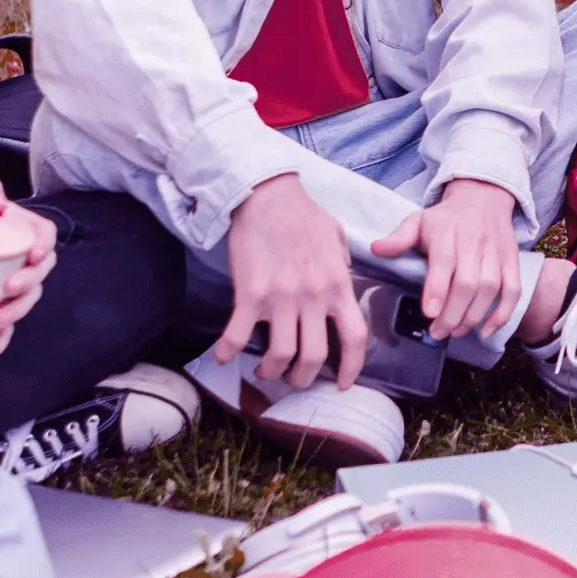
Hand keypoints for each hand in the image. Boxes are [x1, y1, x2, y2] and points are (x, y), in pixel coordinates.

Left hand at [0, 177, 59, 357]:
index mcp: (20, 229)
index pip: (45, 235)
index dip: (44, 245)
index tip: (33, 254)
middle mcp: (18, 259)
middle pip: (38, 273)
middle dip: (30, 284)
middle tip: (10, 288)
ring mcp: (6, 286)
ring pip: (23, 302)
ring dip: (17, 313)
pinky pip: (2, 330)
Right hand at [218, 174, 365, 387]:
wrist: (266, 194)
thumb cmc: (301, 212)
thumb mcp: (336, 236)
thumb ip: (343, 263)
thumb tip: (345, 276)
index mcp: (338, 284)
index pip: (355, 337)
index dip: (351, 368)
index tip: (341, 383)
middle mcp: (313, 297)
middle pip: (314, 357)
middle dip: (303, 377)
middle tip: (293, 378)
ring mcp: (281, 298)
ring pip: (280, 354)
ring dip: (271, 371)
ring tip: (265, 370)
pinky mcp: (249, 294)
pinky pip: (238, 335)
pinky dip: (227, 352)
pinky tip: (221, 357)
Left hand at [373, 178, 521, 342]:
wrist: (483, 197)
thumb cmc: (446, 218)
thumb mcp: (418, 221)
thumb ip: (399, 238)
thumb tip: (376, 249)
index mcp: (446, 234)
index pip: (444, 263)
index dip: (438, 290)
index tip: (430, 313)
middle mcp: (473, 244)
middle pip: (468, 283)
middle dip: (453, 314)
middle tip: (438, 332)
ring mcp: (495, 254)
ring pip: (490, 289)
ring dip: (473, 317)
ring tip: (455, 332)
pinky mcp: (511, 262)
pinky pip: (512, 290)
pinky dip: (502, 313)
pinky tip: (486, 330)